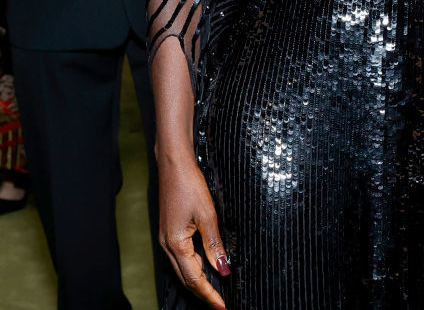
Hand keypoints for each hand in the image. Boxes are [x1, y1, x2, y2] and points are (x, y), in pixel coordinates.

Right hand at [158, 152, 230, 308]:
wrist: (173, 163)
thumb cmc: (188, 183)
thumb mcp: (207, 214)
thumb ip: (215, 244)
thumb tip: (224, 269)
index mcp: (175, 244)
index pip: (195, 279)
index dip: (210, 294)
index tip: (223, 307)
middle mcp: (167, 245)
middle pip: (186, 279)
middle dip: (204, 293)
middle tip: (221, 303)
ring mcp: (166, 238)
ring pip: (183, 269)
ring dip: (199, 281)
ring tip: (216, 290)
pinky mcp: (169, 231)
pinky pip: (181, 257)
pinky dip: (194, 266)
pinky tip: (205, 265)